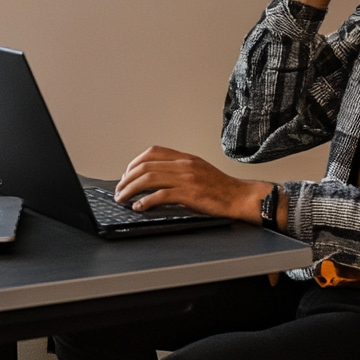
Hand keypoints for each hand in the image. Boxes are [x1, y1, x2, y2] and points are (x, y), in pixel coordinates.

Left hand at [115, 146, 275, 225]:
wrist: (240, 197)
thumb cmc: (221, 188)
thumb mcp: (199, 171)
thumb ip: (179, 171)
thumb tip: (157, 178)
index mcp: (185, 158)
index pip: (153, 152)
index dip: (135, 162)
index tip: (127, 174)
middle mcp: (184, 165)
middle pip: (146, 165)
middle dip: (127, 178)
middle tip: (119, 190)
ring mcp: (186, 178)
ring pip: (149, 178)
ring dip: (131, 189)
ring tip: (123, 199)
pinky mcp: (189, 194)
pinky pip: (161, 195)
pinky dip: (146, 201)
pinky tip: (139, 206)